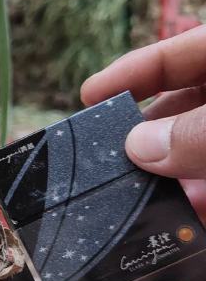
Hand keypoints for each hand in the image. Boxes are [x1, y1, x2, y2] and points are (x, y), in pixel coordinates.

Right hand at [81, 25, 205, 220]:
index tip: (87, 97)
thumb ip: (199, 134)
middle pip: (185, 108)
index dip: (130, 74)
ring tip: (137, 203)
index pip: (177, 54)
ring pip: (199, 154)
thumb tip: (139, 147)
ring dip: (173, 180)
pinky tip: (185, 227)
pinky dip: (203, 204)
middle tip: (107, 160)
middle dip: (147, 137)